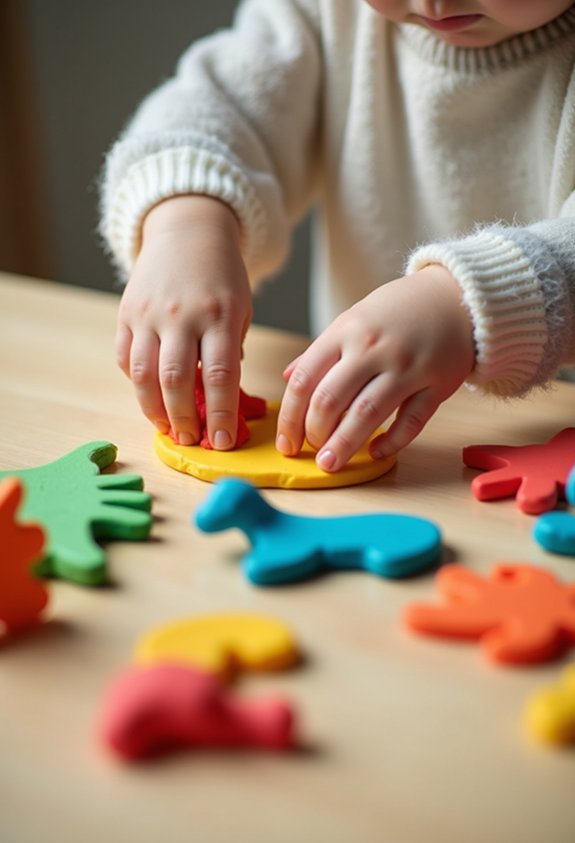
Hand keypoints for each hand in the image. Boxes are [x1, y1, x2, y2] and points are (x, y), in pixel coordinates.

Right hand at [116, 195, 252, 447]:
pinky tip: (150, 397)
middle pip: (176, 380)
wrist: (188, 230)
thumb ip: (231, 352)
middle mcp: (181, 315)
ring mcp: (149, 314)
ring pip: (143, 374)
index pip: (220, 376)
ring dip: (154, 410)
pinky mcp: (126, 313)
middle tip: (192, 439)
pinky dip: (136, 383)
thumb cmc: (223, 277)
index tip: (224, 442)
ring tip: (168, 428)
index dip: (220, 415)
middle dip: (184, 419)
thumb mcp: (241, 310)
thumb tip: (220, 401)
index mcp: (220, 316)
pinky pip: (125, 358)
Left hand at [276, 266, 474, 470]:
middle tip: (310, 451)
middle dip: (314, 433)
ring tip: (330, 463)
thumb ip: (321, 350)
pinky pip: (411, 422)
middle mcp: (374, 348)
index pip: (304, 379)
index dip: (289, 417)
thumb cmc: (398, 311)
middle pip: (331, 400)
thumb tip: (287, 378)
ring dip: (344, 444)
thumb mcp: (353, 319)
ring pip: (367, 414)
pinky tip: (375, 452)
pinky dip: (391, 442)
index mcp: (346, 331)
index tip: (286, 441)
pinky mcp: (437, 385)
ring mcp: (407, 367)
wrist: (457, 297)